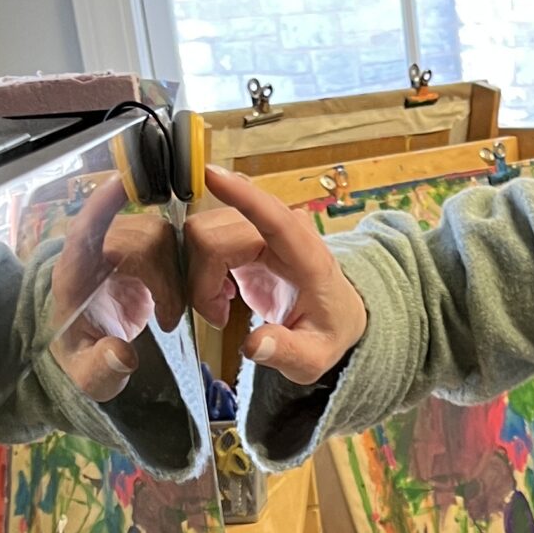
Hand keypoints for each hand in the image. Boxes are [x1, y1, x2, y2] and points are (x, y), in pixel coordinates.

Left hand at [49, 175, 185, 404]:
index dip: (104, 204)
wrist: (89, 349)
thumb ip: (102, 368)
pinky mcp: (140, 250)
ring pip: (163, 238)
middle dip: (166, 279)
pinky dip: (184, 272)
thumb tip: (123, 354)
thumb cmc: (85, 358)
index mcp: (73, 274)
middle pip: (143, 237)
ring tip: (172, 315)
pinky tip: (179, 303)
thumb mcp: (89, 376)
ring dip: (178, 276)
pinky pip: (172, 245)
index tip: (124, 182)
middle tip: (169, 322)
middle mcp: (96, 250)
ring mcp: (119, 246)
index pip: (86, 229)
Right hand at [189, 163, 368, 384]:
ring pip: (201, 235)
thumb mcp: (314, 357)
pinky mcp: (243, 231)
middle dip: (201, 278)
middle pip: (214, 234)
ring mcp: (260, 227)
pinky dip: (201, 270)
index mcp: (308, 257)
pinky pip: (202, 239)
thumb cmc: (327, 330)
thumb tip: (255, 345)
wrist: (334, 314)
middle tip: (218, 315)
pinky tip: (221, 293)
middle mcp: (283, 232)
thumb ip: (287, 352)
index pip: (273, 216)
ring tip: (221, 307)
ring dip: (199, 277)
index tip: (213, 176)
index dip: (242, 195)